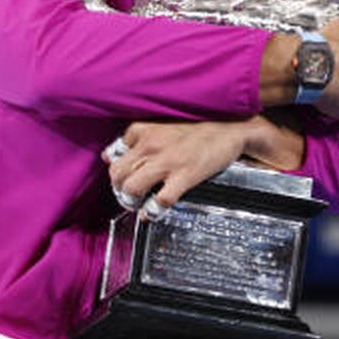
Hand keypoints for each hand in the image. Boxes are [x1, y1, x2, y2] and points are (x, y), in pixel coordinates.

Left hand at [103, 120, 248, 214]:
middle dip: (118, 189)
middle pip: (117, 174)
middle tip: (126, 196)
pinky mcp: (184, 175)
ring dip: (131, 201)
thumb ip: (136, 139)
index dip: (116, 171)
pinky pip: (160, 200)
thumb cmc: (196, 128)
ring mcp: (167, 161)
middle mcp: (150, 144)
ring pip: (132, 187)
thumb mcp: (161, 126)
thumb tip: (109, 155)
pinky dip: (153, 211)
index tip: (121, 179)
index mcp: (143, 130)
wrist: (229, 128)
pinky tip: (152, 213)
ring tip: (137, 204)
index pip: (114, 154)